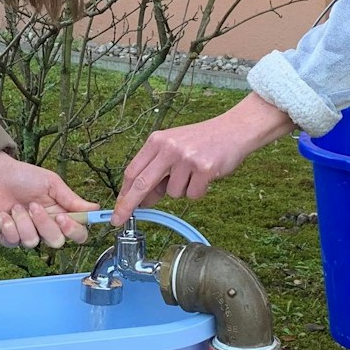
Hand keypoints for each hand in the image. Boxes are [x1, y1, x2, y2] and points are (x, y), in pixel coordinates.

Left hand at [0, 152, 100, 247]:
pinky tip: (3, 213)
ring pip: (33, 242)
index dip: (73, 230)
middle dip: (44, 224)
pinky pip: (13, 241)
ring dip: (23, 222)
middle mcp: (45, 227)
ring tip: (15, 206)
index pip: (77, 233)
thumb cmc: (22, 176)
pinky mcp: (7, 238)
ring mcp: (26, 234)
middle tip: (33, 206)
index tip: (63, 218)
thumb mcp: (51, 183)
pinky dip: (7, 225)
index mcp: (60, 215)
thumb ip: (72, 199)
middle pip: (56, 242)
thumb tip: (95, 209)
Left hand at [113, 93, 294, 223]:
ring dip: (182, 190)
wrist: (233, 130)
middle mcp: (169, 148)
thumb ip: (157, 171)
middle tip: (119, 220)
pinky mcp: (204, 169)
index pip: (132, 171)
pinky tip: (205, 176)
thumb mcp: (173, 149)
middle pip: (141, 183)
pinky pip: (192, 195)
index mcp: (157, 141)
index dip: (123, 193)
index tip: (117, 209)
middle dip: (129, 205)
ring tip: (194, 174)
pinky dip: (198, 191)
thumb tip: (142, 200)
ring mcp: (186, 158)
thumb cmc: (202, 140)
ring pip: (173, 193)